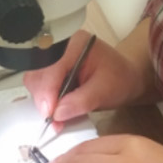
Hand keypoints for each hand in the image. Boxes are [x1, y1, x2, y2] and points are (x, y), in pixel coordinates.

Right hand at [23, 30, 146, 132]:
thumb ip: (81, 101)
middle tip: (52, 118)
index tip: (49, 113)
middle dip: (43, 97)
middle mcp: (60, 47)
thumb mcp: (105, 91)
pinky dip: (46, 100)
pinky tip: (56, 109)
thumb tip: (57, 114)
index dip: (47, 90)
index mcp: (75, 44)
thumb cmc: (120, 80)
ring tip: (57, 116)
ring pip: (35, 79)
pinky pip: (40, 84)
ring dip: (43, 100)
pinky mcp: (52, 69)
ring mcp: (54, 58)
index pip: (52, 67)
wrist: (127, 78)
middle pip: (38, 72)